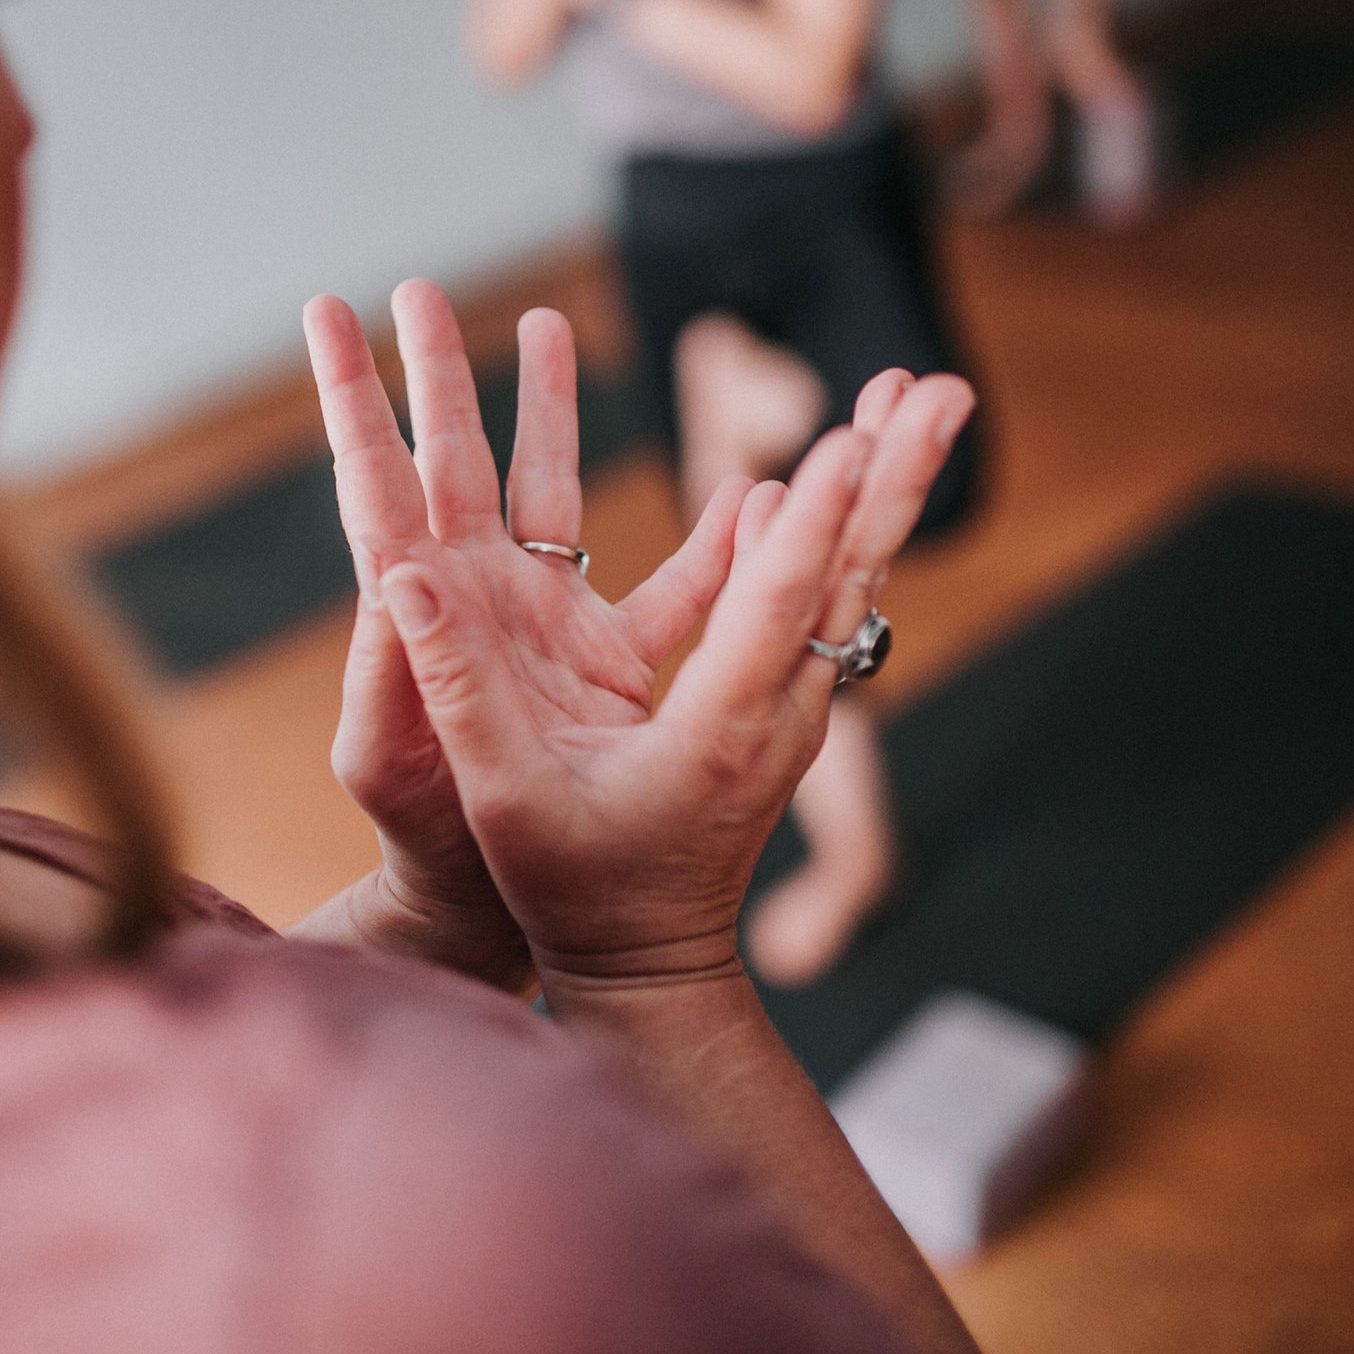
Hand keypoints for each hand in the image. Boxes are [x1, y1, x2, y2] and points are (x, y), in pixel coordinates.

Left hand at [305, 281, 750, 985]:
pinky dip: (709, 542)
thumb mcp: (386, 762)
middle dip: (438, 372)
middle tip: (418, 289)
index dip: (353, 396)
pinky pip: (667, 587)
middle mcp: (476, 593)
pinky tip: (748, 491)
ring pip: (549, 488)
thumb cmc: (418, 837)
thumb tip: (392, 578)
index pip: (378, 479)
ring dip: (546, 410)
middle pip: (454, 456)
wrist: (482, 903)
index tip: (330, 314)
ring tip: (544, 326)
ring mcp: (541, 618)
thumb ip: (391, 673)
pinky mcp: (607, 659)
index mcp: (418, 604)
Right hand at [313, 279, 972, 990]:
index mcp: (717, 732)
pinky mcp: (787, 702)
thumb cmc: (571, 887)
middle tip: (946, 388)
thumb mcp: (500, 794)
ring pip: (858, 576)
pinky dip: (847, 522)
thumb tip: (407, 572)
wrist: (649, 966)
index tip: (847, 443)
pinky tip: (850, 465)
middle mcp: (779, 713)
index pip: (775, 610)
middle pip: (853, 573)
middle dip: (898, 474)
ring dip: (890, 482)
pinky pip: (828, 595)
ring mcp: (795, 708)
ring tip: (921, 392)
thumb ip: (455, 683)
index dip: (810, 524)